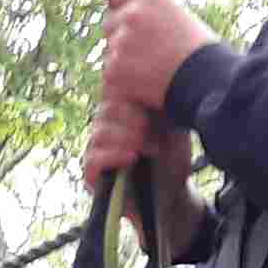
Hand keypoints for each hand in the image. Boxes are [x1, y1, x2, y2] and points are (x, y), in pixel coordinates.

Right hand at [82, 99, 200, 213]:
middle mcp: (106, 128)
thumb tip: (160, 74)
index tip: (146, 103)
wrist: (174, 193)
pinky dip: (112, 155)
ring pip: (98, 131)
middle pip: (105, 108)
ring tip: (144, 144)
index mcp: (123, 111)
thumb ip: (162, 100)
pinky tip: (131, 156)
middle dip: (127, 115)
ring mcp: (97, 150)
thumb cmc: (173, 157)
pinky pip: (92, 159)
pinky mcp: (92, 174)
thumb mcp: (174, 124)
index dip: (127, 93)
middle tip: (146, 124)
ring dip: (123, 136)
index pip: (114, 91)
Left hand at [99, 0, 218, 111]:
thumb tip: (130, 10)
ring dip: (122, 59)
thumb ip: (152, 12)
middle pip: (110, 23)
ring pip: (110, 50)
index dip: (120, 5)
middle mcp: (132, 15)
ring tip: (151, 71)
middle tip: (144, 53)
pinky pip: (110, 73)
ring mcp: (121, 42)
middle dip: (120, 36)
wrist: (206, 81)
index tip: (121, 14)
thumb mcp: (180, 17)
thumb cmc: (202, 53)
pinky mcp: (114, 68)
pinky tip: (144, 85)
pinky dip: (122, 81)